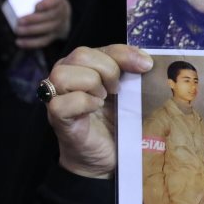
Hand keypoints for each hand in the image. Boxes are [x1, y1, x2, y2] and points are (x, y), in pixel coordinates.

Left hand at [2, 0, 71, 48]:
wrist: (56, 11)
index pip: (56, 0)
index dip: (48, 3)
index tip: (36, 5)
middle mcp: (60, 11)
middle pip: (51, 17)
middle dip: (34, 20)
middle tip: (19, 21)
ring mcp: (58, 25)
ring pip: (48, 30)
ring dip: (32, 31)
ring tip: (17, 31)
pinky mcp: (53, 35)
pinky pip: (44, 41)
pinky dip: (32, 43)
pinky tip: (20, 42)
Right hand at [44, 44, 153, 178]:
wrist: (107, 156)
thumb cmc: (116, 121)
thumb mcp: (129, 92)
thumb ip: (133, 74)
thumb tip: (147, 61)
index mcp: (84, 64)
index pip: (103, 47)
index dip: (125, 53)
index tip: (146, 65)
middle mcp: (65, 74)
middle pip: (81, 54)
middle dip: (108, 70)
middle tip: (117, 90)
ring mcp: (56, 95)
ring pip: (64, 74)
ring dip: (91, 84)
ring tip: (103, 99)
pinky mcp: (56, 116)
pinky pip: (63, 102)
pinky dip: (83, 103)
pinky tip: (95, 109)